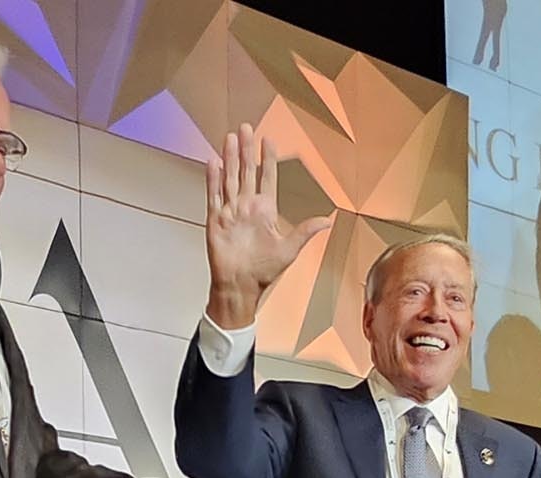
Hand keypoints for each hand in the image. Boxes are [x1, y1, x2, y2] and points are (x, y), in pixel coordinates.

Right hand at [205, 123, 331, 328]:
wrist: (239, 286)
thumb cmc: (263, 272)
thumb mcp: (289, 250)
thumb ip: (305, 231)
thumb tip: (327, 220)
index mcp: (265, 211)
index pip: (267, 178)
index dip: (268, 159)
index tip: (269, 140)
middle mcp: (247, 207)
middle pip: (246, 172)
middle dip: (247, 150)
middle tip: (246, 128)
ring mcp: (230, 212)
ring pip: (230, 178)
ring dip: (230, 158)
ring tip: (230, 138)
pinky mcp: (215, 220)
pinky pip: (214, 195)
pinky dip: (213, 179)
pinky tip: (213, 162)